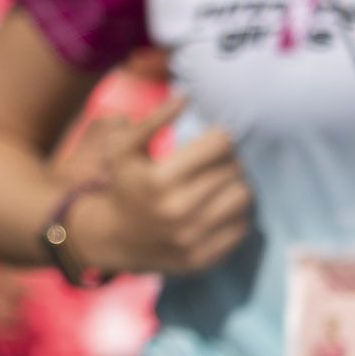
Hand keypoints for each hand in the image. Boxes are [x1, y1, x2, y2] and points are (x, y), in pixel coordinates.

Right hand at [69, 94, 254, 274]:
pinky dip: (234, 215)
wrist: (111, 238)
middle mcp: (178, 211)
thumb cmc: (122, 185)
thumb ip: (153, 120)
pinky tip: (215, 210)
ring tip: (218, 185)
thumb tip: (186, 97)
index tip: (212, 142)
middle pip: (235, 170)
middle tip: (214, 164)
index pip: (221, 144)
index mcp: (159, 180)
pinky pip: (242, 227)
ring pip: (244, 197)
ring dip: (235, 186)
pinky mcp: (204, 258)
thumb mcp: (124, 148)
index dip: (219, 138)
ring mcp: (193, 238)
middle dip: (228, 162)